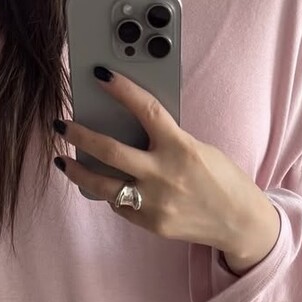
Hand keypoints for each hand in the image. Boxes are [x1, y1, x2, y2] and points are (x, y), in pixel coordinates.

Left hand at [53, 67, 278, 263]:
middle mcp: (165, 175)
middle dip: (80, 135)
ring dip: (78, 172)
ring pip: (104, 185)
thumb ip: (166, 141)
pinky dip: (110, 193)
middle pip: (110, 151)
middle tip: (62, 125)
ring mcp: (156, 203)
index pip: (145, 109)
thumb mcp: (197, 149)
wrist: (239, 223)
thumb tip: (132, 130)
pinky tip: (103, 185)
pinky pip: (121, 205)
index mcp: (181, 147)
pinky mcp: (152, 224)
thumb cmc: (222, 180)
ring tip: (64, 162)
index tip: (100, 76)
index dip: (121, 90)